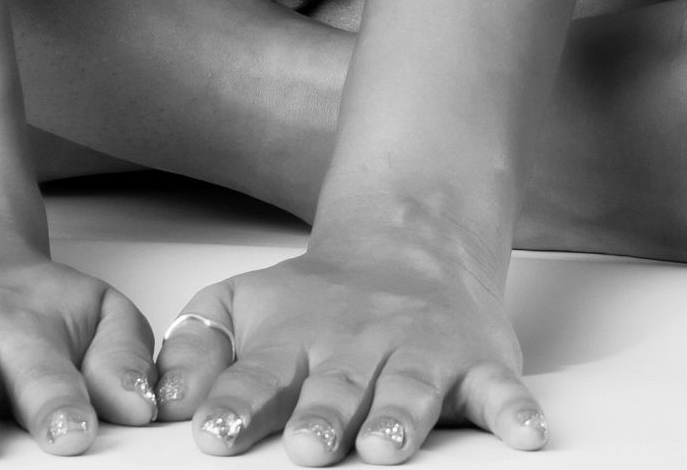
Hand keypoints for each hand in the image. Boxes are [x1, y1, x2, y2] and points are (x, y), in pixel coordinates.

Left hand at [155, 237, 545, 461]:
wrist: (408, 236)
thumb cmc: (316, 298)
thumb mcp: (242, 305)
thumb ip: (197, 349)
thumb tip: (161, 400)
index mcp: (293, 337)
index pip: (259, 374)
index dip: (237, 402)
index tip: (216, 431)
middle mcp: (356, 344)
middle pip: (337, 387)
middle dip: (322, 419)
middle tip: (306, 448)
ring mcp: (418, 350)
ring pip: (410, 387)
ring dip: (400, 418)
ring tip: (386, 448)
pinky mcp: (476, 359)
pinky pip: (500, 386)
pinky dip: (515, 408)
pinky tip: (525, 433)